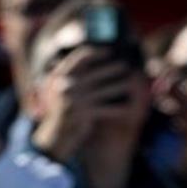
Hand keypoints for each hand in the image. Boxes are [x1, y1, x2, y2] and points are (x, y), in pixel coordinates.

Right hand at [32, 47, 142, 162]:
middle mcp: (66, 85)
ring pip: (103, 90)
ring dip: (119, 86)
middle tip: (125, 65)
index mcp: (59, 76)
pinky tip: (128, 106)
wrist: (56, 136)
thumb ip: (70, 76)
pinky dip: (118, 107)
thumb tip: (90, 57)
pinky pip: (106, 108)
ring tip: (130, 82)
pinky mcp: (84, 114)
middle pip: (95, 73)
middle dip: (112, 68)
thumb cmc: (62, 111)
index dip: (95, 53)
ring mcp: (75, 100)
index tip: (109, 51)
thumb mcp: (60, 90)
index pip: (79, 58)